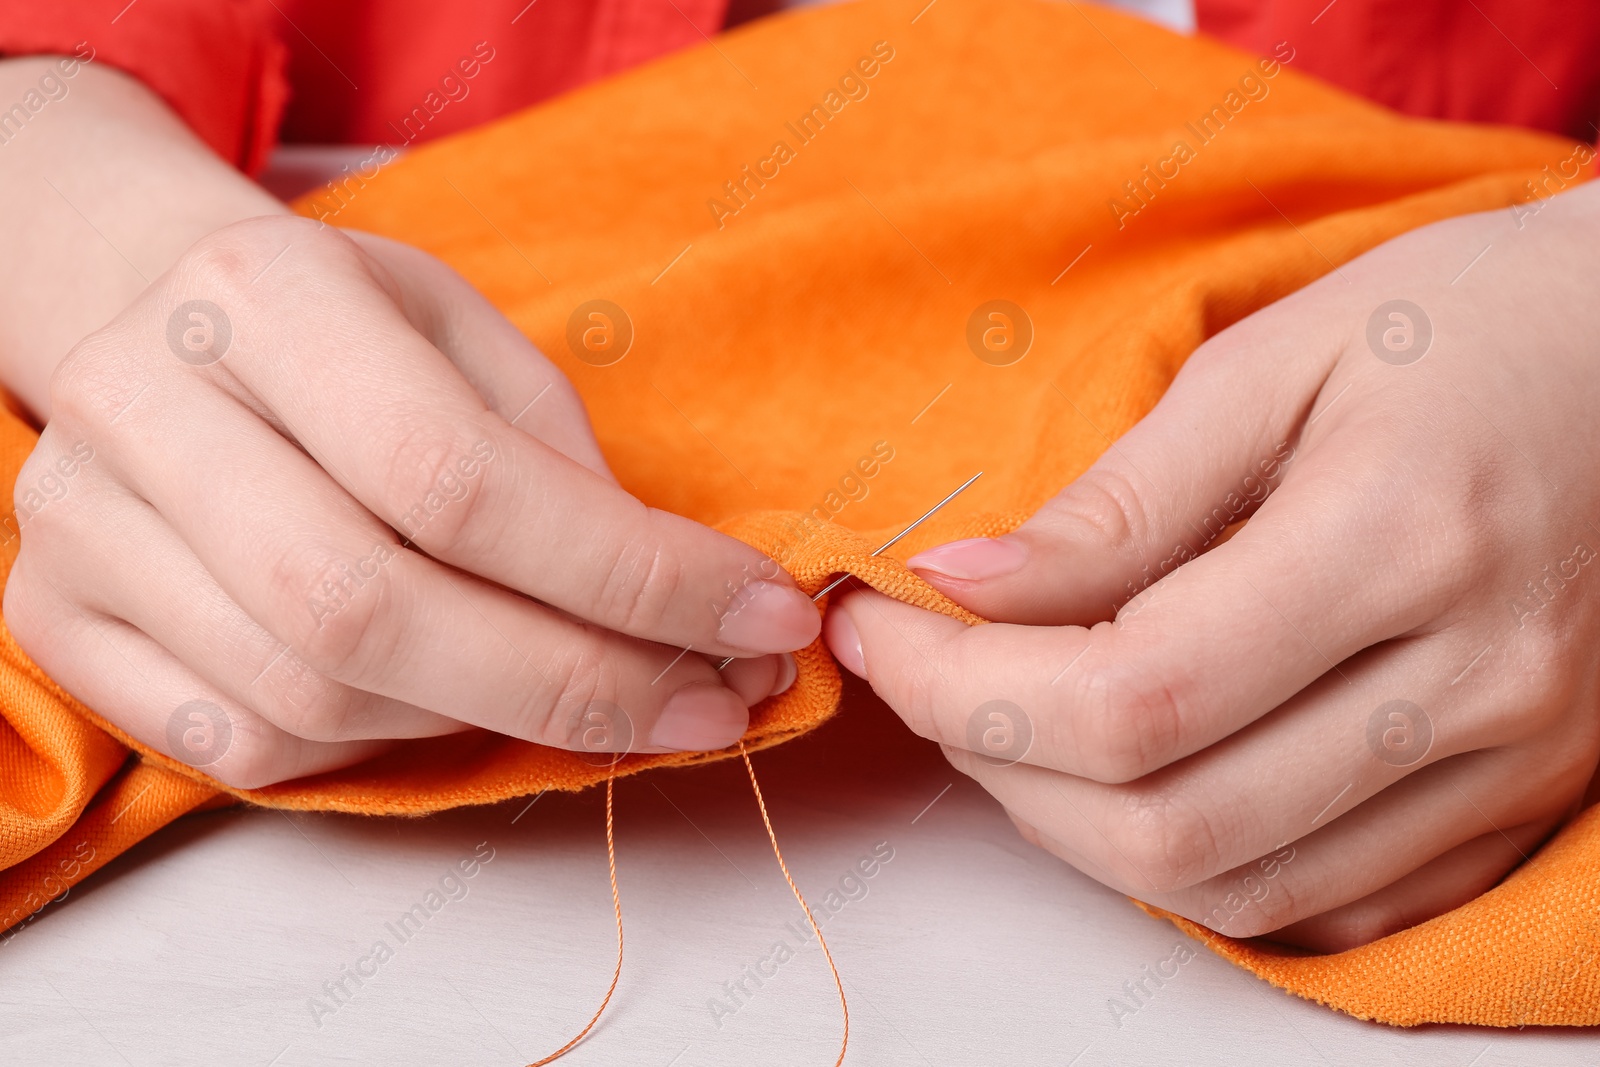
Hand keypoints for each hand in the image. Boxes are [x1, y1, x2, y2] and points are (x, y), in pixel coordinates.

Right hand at [0, 62, 814, 787]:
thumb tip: (693, 615)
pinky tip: (457, 701)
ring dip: (491, 719)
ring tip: (598, 693)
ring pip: (312, 694)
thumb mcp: (472, 339)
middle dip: (575, 682)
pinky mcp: (54, 618)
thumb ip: (567, 465)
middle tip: (708, 704)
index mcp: (266, 297)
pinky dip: (380, 745)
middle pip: (372, 609)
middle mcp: (144, 407)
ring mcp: (75, 524)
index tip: (761, 618)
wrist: (162, 325)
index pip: (461, 476)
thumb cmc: (348, 331)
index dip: (630, 574)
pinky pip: (243, 742)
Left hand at [824, 178, 1599, 950]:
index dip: (961, 686)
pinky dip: (1195, 865)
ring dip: (1074, 826)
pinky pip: (1325, 904)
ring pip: (1235, 886)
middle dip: (994, 763)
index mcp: (1400, 541)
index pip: (1129, 697)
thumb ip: (1117, 501)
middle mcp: (1473, 685)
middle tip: (928, 673)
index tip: (875, 627)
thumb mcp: (1274, 361)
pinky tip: (1138, 778)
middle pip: (1166, 823)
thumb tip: (960, 587)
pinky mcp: (1518, 803)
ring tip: (1010, 719)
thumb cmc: (1464, 324)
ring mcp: (1508, 765)